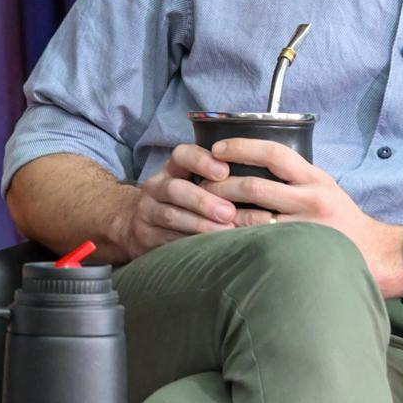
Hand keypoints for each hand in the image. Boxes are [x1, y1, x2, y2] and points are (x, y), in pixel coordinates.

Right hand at [120, 143, 236, 257]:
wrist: (143, 225)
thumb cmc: (183, 201)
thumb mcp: (194, 183)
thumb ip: (219, 181)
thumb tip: (259, 187)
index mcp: (172, 168)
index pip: (182, 155)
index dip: (202, 161)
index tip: (225, 172)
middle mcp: (156, 186)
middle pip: (175, 189)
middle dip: (204, 200)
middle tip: (229, 212)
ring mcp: (147, 212)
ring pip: (171, 215)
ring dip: (199, 224)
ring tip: (224, 231)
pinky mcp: (145, 236)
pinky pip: (166, 239)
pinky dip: (189, 242)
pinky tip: (209, 246)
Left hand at [202, 138, 402, 293]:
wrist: (375, 254)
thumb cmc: (342, 220)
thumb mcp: (324, 188)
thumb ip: (294, 178)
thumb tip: (250, 165)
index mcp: (315, 178)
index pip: (273, 153)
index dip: (241, 147)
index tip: (218, 149)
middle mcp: (311, 199)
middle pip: (254, 186)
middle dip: (221, 185)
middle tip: (200, 186)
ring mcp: (304, 228)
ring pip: (251, 217)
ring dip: (222, 214)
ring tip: (202, 212)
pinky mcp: (297, 252)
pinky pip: (257, 244)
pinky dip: (234, 239)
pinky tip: (217, 238)